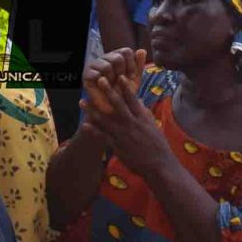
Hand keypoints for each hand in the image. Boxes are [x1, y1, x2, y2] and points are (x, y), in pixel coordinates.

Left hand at [81, 50, 171, 174]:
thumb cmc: (158, 146)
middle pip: (117, 104)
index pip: (133, 99)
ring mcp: (123, 135)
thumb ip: (144, 114)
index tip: (119, 76)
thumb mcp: (153, 126)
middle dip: (107, 91)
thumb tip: (138, 101)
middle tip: (99, 80)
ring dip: (92, 110)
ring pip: (105, 120)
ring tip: (82, 101)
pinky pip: (103, 137)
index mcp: (142, 118)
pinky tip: (85, 125)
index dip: (125, 87)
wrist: (159, 166)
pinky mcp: (118, 147)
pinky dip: (93, 131)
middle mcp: (132, 124)